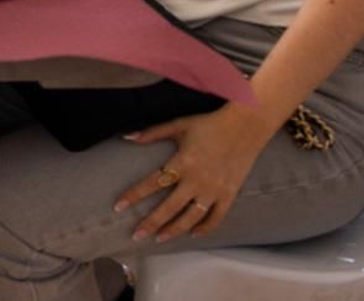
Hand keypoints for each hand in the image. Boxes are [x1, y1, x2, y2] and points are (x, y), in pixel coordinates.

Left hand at [113, 107, 269, 242]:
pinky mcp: (229, 195)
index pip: (152, 183)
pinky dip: (205, 228)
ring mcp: (214, 190)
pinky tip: (193, 234)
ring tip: (159, 239)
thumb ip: (153, 133)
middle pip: (169, 208)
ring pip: (191, 217)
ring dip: (174, 230)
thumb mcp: (179, 125)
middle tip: (136, 235)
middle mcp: (196, 180)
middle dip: (150, 223)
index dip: (133, 195)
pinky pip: (216, 217)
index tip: (118, 206)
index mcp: (182, 162)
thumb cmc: (208, 124)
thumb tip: (127, 136)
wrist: (245, 127)